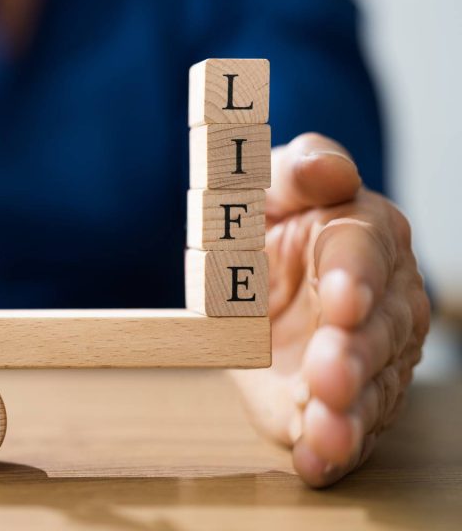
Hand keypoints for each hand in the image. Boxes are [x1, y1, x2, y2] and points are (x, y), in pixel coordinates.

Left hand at [230, 133, 428, 486]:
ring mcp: (362, 356)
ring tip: (324, 434)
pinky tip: (315, 464)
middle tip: (328, 377)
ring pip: (369, 389)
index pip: (365, 254)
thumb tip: (326, 167)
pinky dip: (331, 450)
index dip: (354, 278)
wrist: (252, 271)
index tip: (342, 299)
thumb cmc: (271, 218)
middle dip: (352, 357)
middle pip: (375, 331)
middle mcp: (379, 300)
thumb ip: (299, 170)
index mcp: (363, 234)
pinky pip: (344, 428)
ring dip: (348, 415)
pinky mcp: (335, 400)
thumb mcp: (271, 182)